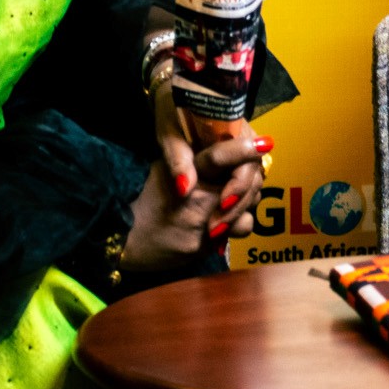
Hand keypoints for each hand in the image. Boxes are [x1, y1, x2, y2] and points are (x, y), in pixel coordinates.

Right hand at [125, 133, 274, 270]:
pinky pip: (235, 233)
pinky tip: (220, 224)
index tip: (266, 142)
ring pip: (247, 213)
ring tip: (230, 204)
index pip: (220, 156)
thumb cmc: (142, 200)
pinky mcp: (205, 245)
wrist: (122, 238)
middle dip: (251, 184)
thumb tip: (225, 154)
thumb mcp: (165, 170)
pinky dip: (234, 227)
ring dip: (245, 208)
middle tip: (249, 179)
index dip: (244, 149)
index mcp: (186, 171)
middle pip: (245, 185)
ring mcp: (203, 223)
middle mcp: (198, 196)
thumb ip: (194, 163)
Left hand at [154, 80, 266, 233]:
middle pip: (254, 180)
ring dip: (236, 213)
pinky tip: (215, 228)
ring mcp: (240, 157)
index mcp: (235, 127)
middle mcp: (245, 142)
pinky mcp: (232, 169)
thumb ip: (178, 159)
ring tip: (213, 234)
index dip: (239, 185)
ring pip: (252, 190)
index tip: (223, 203)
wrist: (174, 95)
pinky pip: (242, 192)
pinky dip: (232, 211)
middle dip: (236, 207)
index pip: (250, 160)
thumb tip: (184, 189)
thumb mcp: (170, 131)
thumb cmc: (173, 108)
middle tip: (213, 230)